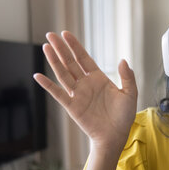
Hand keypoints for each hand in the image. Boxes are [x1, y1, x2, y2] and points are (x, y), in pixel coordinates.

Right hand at [33, 31, 137, 152]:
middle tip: (50, 34)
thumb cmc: (124, 116)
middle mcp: (86, 84)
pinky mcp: (72, 106)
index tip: (65, 34)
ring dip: (53, 61)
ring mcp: (77, 94)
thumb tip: (123, 60)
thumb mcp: (130, 94)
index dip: (75, 46)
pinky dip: (48, 85)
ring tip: (45, 47)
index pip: (84, 58)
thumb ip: (128, 77)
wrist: (115, 136)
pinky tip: (38, 76)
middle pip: (70, 62)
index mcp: (99, 78)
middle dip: (61, 48)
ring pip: (63, 74)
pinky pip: (58, 93)